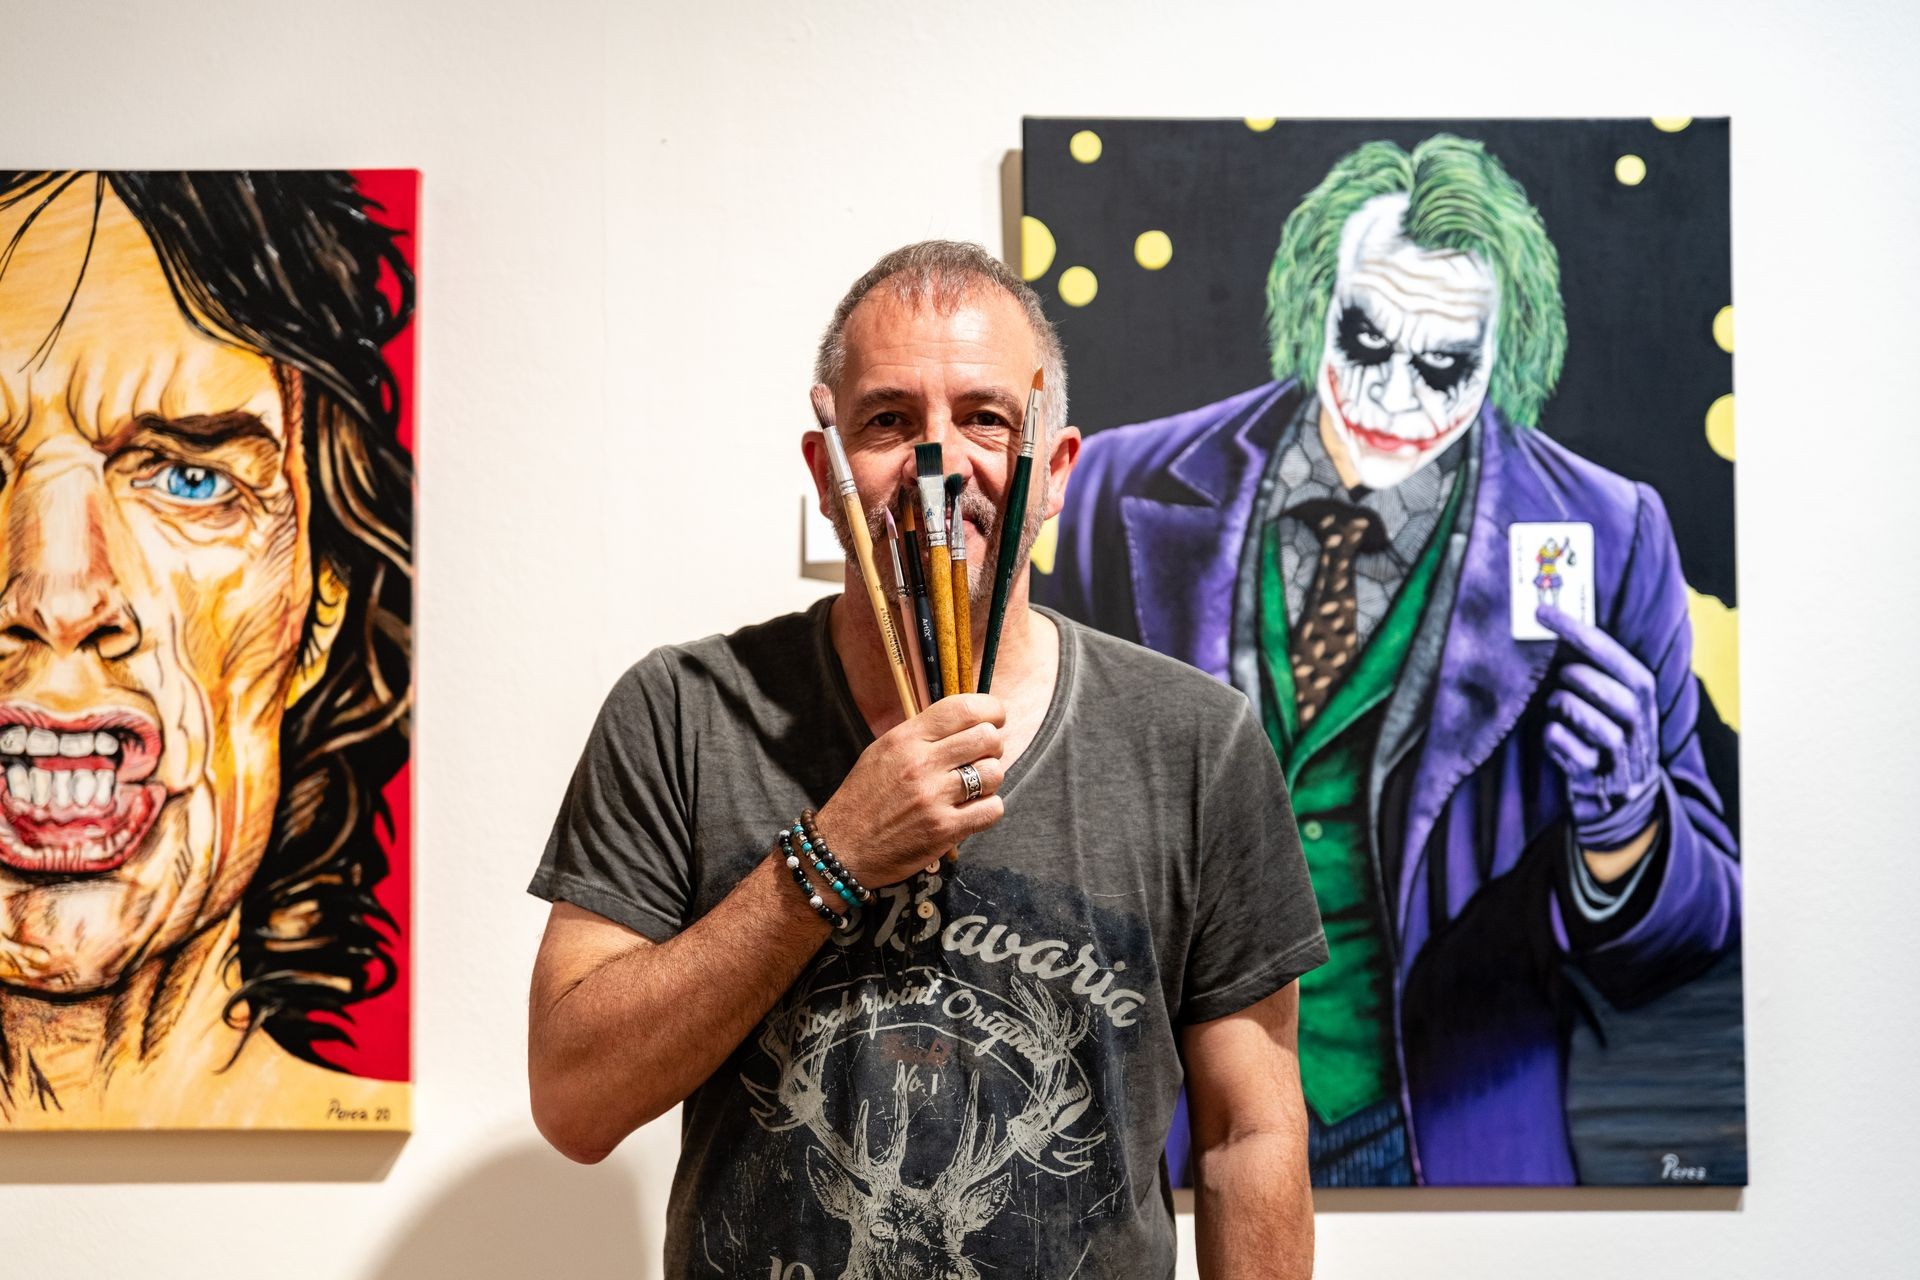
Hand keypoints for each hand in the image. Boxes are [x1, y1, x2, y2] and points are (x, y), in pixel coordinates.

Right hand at [814, 693, 1007, 887]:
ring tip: (972, 788)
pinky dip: (988, 809)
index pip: (964, 708)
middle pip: (988, 738)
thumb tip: (970, 721)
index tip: (996, 718)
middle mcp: (920, 764)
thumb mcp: (883, 752)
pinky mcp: (944, 830)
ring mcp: (933, 798)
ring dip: (989, 780)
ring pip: (994, 773)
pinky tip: (970, 811)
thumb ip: (923, 735)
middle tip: (981, 757)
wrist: (841, 848)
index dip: (991, 710)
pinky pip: (993, 809)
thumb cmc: (864, 798)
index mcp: (905, 739)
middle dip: (993, 746)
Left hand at [1536, 605, 1661, 851]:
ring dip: (1567, 708)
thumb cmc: (1601, 736)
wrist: (1618, 801)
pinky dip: (1556, 741)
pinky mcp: (1598, 783)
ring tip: (1555, 704)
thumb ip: (1591, 669)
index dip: (1580, 633)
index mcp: (1643, 698)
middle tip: (1558, 672)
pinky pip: (1574, 754)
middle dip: (1579, 676)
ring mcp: (1622, 758)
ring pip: (1598, 725)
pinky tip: (1551, 735)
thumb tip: (1550, 625)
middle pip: (1615, 693)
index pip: (1620, 660)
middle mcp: (1640, 726)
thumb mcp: (1607, 701)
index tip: (1542, 612)